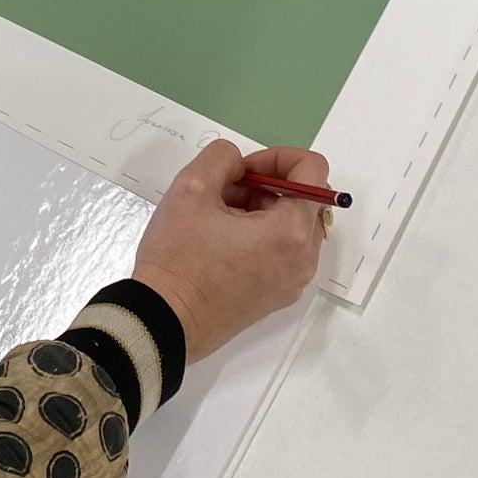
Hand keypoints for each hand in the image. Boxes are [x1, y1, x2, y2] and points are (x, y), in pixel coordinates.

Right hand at [131, 142, 327, 359]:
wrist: (164, 321)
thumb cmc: (178, 256)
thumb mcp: (191, 187)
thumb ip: (222, 157)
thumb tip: (240, 166)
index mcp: (291, 231)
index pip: (313, 171)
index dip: (278, 157)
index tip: (242, 170)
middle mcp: (303, 259)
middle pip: (305, 199)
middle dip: (268, 184)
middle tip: (225, 190)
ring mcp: (292, 282)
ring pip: (293, 226)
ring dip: (263, 209)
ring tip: (218, 216)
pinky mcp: (277, 297)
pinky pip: (283, 252)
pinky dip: (262, 235)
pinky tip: (221, 241)